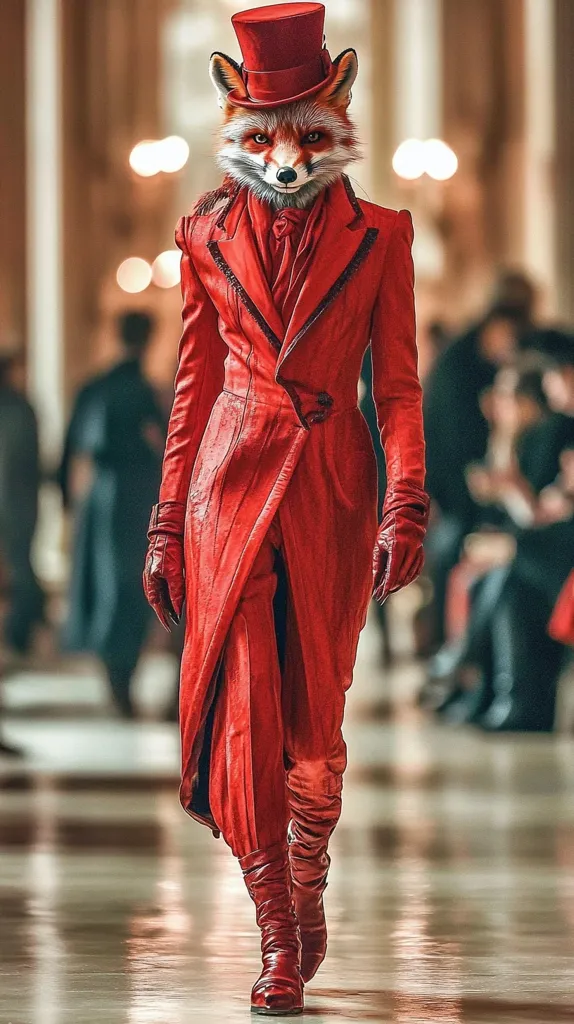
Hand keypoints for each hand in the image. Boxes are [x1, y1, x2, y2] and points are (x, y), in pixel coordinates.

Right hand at [143, 502, 185, 630]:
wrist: (167, 531)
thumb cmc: (169, 549)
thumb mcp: (174, 572)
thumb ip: (175, 591)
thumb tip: (177, 609)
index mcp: (151, 581)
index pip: (156, 604)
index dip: (163, 616)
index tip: (170, 626)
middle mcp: (150, 579)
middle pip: (158, 600)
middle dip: (166, 611)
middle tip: (175, 622)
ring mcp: (153, 574)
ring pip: (160, 594)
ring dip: (168, 603)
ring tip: (177, 613)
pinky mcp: (159, 569)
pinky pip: (163, 586)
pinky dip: (169, 594)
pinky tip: (176, 596)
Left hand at [372, 499, 427, 604]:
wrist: (407, 515)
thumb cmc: (389, 529)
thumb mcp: (380, 543)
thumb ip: (378, 562)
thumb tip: (374, 580)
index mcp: (398, 545)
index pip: (394, 570)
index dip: (388, 583)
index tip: (382, 593)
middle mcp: (410, 549)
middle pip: (403, 574)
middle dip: (393, 586)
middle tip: (383, 594)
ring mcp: (418, 551)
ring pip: (410, 574)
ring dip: (401, 583)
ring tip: (390, 590)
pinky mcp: (421, 553)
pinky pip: (417, 570)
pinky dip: (409, 578)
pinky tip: (402, 582)